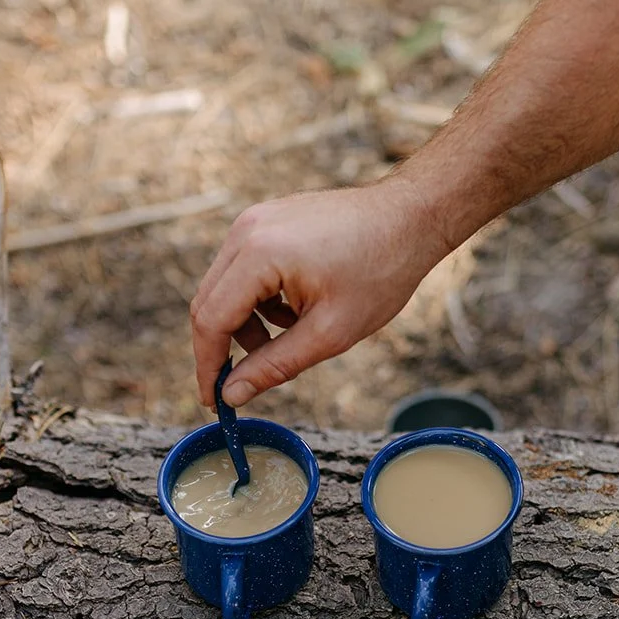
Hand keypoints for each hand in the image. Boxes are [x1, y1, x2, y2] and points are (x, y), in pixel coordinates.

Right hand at [189, 179, 453, 408]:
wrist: (410, 217)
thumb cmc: (381, 271)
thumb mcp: (330, 332)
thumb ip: (274, 365)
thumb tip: (232, 394)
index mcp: (259, 254)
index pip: (211, 320)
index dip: (208, 366)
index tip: (214, 401)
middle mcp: (247, 230)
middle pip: (209, 302)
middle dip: (224, 347)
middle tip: (244, 382)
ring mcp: (255, 220)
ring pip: (225, 287)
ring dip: (247, 323)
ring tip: (293, 335)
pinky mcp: (266, 220)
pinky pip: (244, 269)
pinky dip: (259, 299)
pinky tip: (298, 308)